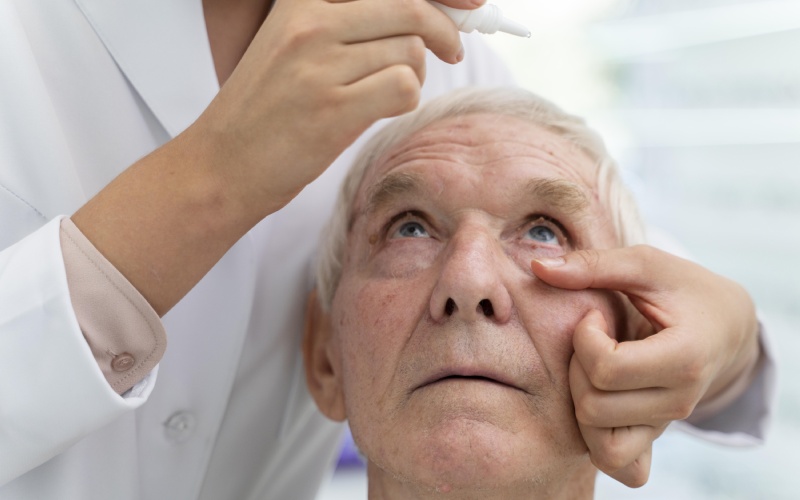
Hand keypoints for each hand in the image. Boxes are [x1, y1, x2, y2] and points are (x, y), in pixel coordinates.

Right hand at [191, 0, 470, 218]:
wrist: (223, 163)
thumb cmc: (264, 110)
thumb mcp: (291, 46)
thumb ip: (347, 25)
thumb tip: (419, 18)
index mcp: (301, 1)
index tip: (466, 3)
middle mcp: (311, 22)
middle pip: (409, 9)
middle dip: (442, 31)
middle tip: (451, 51)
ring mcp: (321, 64)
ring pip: (410, 51)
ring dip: (413, 75)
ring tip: (386, 93)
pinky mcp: (334, 108)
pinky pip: (404, 87)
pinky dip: (405, 100)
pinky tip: (381, 110)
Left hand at [531, 245, 760, 486]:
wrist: (725, 324)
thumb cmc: (683, 288)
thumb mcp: (645, 264)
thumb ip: (594, 265)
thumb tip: (537, 267)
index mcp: (685, 357)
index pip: (607, 370)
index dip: (584, 338)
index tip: (595, 316)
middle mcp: (680, 401)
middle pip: (594, 408)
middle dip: (577, 368)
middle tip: (591, 341)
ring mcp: (667, 424)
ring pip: (599, 442)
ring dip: (581, 402)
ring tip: (594, 368)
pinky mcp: (654, 436)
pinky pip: (618, 463)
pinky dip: (595, 439)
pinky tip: (596, 396)